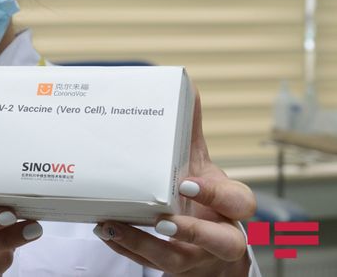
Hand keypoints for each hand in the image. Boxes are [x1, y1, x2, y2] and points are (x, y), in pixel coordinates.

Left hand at [94, 86, 256, 275]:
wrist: (204, 248)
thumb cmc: (201, 198)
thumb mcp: (199, 165)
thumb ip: (191, 131)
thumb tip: (186, 85)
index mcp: (229, 207)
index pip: (240, 203)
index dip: (217, 194)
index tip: (187, 181)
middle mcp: (219, 237)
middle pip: (222, 242)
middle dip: (193, 231)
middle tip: (162, 219)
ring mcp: (195, 257)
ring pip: (177, 260)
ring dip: (145, 244)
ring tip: (114, 224)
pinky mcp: (171, 268)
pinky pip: (148, 263)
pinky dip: (125, 247)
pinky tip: (104, 229)